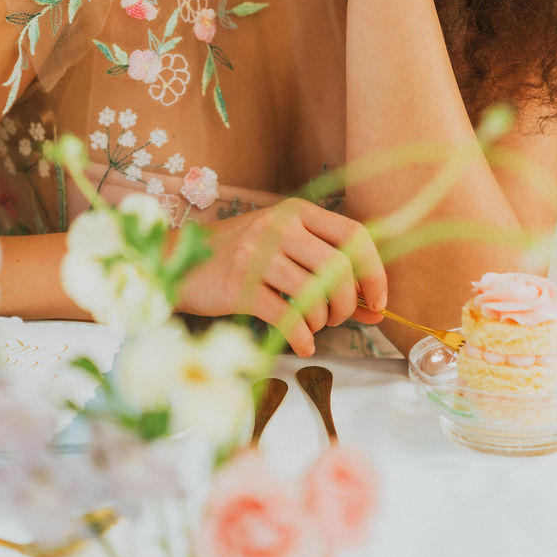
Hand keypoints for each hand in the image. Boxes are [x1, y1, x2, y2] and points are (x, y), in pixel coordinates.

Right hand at [174, 198, 386, 357]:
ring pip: (315, 294)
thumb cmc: (240, 258)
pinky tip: (301, 344)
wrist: (179, 263)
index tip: (378, 301)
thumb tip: (374, 309)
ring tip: (313, 327)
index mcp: (297, 212)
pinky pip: (287, 317)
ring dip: (323, 321)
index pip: (354, 235)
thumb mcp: (284, 251)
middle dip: (347, 304)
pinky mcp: (240, 285)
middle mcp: (280, 226)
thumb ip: (327, 272)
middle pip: (339, 267)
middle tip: (337, 319)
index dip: (375, 271)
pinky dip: (302, 337)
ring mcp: (258, 254)